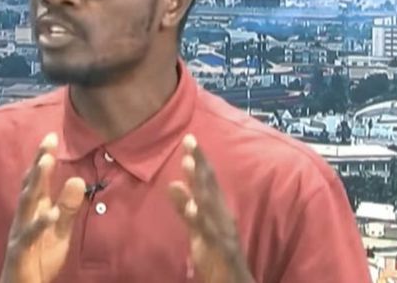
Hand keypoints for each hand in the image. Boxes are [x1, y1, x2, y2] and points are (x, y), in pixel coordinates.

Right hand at [0, 133, 85, 282]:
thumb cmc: (39, 257)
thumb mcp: (60, 230)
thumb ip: (68, 207)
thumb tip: (77, 179)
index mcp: (34, 210)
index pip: (38, 180)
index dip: (43, 157)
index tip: (51, 135)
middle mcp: (24, 217)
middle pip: (31, 185)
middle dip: (39, 162)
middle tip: (48, 142)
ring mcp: (20, 233)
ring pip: (26, 203)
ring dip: (36, 181)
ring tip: (45, 162)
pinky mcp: (20, 251)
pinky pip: (29, 235)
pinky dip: (39, 223)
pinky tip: (49, 213)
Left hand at [168, 134, 253, 282]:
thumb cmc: (217, 258)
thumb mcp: (197, 231)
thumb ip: (186, 208)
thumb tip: (173, 184)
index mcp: (218, 211)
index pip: (207, 181)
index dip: (199, 159)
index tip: (188, 138)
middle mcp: (223, 217)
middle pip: (210, 186)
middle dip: (199, 162)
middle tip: (188, 140)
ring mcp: (223, 232)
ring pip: (209, 204)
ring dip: (198, 183)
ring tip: (186, 163)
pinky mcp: (221, 250)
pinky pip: (209, 233)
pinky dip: (200, 219)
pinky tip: (192, 207)